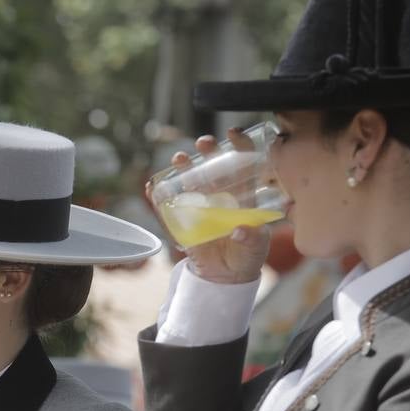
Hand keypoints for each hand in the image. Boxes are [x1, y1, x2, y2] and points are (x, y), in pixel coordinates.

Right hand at [146, 128, 270, 284]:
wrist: (226, 276)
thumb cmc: (247, 256)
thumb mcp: (257, 247)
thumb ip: (253, 238)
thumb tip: (239, 231)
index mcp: (242, 194)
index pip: (243, 163)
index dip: (240, 146)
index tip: (233, 133)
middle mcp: (220, 195)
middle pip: (213, 166)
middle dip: (208, 151)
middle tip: (203, 143)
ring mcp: (200, 206)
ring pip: (189, 181)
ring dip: (182, 168)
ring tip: (179, 159)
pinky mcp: (182, 222)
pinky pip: (167, 207)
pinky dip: (158, 197)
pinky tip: (152, 188)